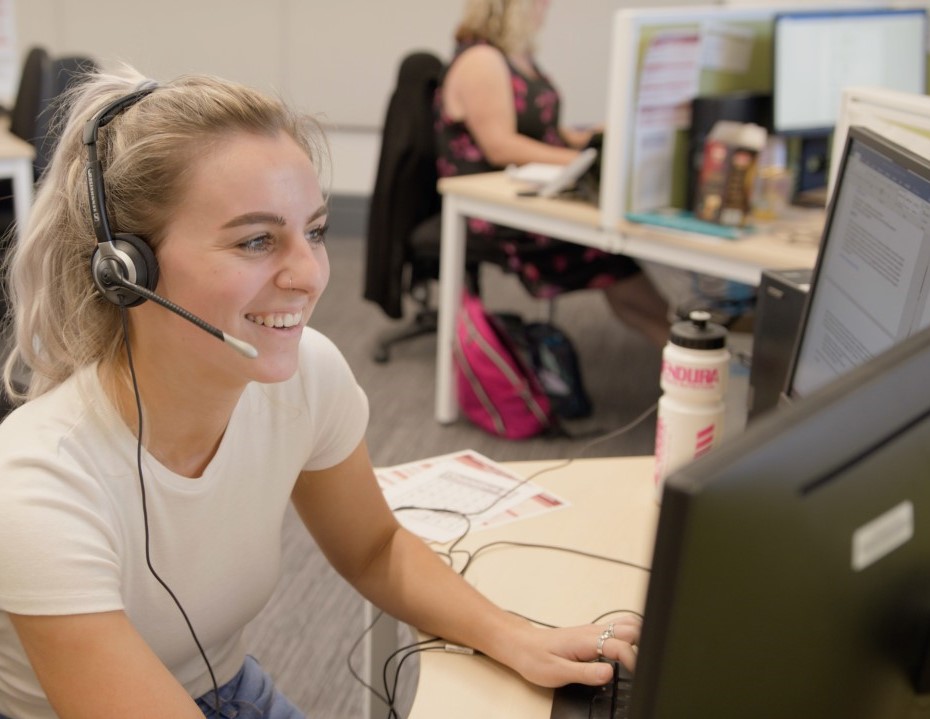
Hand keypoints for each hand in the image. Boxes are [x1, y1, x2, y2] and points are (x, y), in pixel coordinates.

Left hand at [503, 615, 640, 687]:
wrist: (521, 645)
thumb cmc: (535, 658)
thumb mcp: (557, 672)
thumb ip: (585, 673)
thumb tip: (609, 673)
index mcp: (586, 640)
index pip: (621, 645)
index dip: (633, 661)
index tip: (635, 676)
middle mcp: (592, 631)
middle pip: (631, 629)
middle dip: (641, 646)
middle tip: (638, 667)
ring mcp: (593, 630)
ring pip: (626, 624)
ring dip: (638, 638)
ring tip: (637, 659)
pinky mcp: (591, 634)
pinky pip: (618, 628)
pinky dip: (629, 636)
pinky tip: (627, 651)